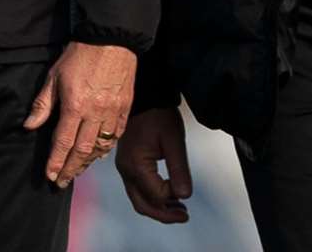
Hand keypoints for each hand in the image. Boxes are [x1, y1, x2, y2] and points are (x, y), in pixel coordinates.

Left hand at [23, 41, 136, 187]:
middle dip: (71, 168)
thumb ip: (42, 104)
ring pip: (101, 145)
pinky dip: (107, 147)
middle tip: (62, 182)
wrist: (111, 38)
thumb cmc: (79, 55)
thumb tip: (29, 126)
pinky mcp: (125, 106)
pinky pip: (116, 134)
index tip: (50, 176)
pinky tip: (98, 152)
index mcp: (75, 105)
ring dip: (88, 161)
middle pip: (82, 150)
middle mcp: (95, 112)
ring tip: (77, 170)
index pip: (63, 142)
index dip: (56, 162)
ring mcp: (112, 110)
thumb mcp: (54, 76)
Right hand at [115, 106, 191, 223]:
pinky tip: (168, 194)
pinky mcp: (127, 163)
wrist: (145, 96)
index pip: (156, 195)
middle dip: (164, 214)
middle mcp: (125, 170)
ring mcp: (124, 167)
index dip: (173, 198)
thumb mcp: (174, 140)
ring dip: (158, 206)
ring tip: (179, 208)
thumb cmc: (159, 115)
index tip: (187, 194)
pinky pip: (137, 188)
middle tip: (185, 216)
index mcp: (136, 165)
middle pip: (142, 204)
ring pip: (138, 199)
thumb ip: (179, 169)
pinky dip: (152, 196)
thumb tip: (185, 196)